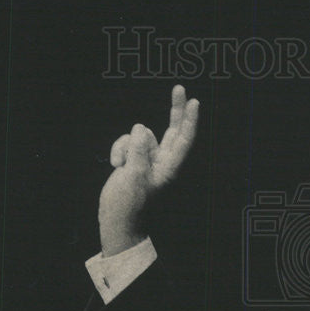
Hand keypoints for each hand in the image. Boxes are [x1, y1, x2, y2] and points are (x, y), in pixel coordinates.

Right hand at [98, 85, 199, 255]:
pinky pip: (127, 144)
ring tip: (120, 166)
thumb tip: (140, 127)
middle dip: (174, 110)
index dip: (189, 121)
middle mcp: (162, 162)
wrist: (117, 223)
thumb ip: (137, 150)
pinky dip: (119, 151)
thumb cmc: (129, 206)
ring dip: (126, 145)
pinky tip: (115, 166)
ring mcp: (148, 161)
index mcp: (169, 169)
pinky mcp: (134, 162)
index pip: (183, 140)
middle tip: (180, 87)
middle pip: (172, 130)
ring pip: (139, 136)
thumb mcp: (132, 176)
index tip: (194, 101)